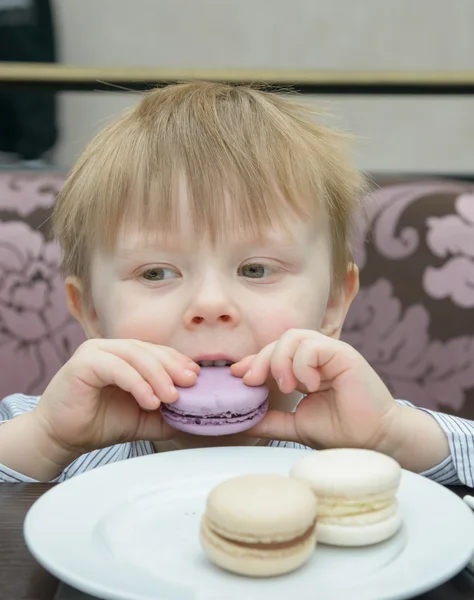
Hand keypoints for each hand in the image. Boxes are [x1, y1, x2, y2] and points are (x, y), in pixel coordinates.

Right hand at [32, 339, 199, 455]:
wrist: (62, 438)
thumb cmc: (100, 424)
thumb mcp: (144, 418)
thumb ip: (168, 412)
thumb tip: (198, 412)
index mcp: (123, 355)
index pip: (156, 351)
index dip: (177, 361)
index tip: (196, 377)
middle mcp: (109, 348)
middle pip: (149, 350)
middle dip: (173, 367)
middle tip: (190, 384)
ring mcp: (95, 352)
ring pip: (135, 355)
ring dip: (158, 376)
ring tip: (172, 397)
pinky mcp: (83, 363)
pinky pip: (118, 368)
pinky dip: (138, 383)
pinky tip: (150, 401)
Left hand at [231, 329, 400, 453]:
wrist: (373, 441)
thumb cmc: (340, 431)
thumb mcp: (294, 425)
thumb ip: (270, 420)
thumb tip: (240, 421)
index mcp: (305, 369)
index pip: (273, 353)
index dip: (253, 361)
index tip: (237, 377)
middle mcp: (317, 357)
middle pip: (279, 341)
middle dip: (260, 359)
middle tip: (251, 382)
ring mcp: (331, 353)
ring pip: (294, 336)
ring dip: (281, 360)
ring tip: (287, 386)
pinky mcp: (344, 354)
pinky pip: (313, 345)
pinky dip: (303, 364)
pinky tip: (309, 385)